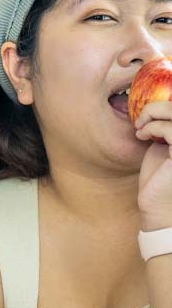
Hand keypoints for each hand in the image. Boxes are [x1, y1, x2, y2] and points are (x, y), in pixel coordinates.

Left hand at [135, 101, 171, 230]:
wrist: (158, 206)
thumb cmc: (160, 176)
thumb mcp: (164, 144)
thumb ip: (167, 124)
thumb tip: (159, 102)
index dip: (167, 103)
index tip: (149, 112)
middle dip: (158, 106)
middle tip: (140, 119)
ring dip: (153, 114)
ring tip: (140, 128)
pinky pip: (171, 129)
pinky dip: (152, 127)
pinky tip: (142, 136)